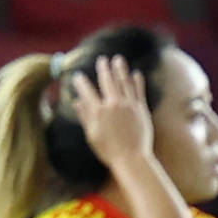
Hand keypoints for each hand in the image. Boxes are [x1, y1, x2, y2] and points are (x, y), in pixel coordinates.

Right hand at [61, 58, 155, 172]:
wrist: (131, 158)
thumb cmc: (108, 150)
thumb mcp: (92, 135)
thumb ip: (85, 116)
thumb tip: (76, 102)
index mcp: (98, 112)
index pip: (87, 91)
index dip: (81, 82)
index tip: (78, 75)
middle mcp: (113, 105)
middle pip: (107, 81)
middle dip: (103, 68)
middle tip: (102, 59)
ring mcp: (128, 105)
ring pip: (124, 82)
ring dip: (120, 69)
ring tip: (118, 59)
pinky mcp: (141, 108)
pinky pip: (139, 90)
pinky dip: (137, 81)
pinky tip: (136, 73)